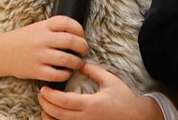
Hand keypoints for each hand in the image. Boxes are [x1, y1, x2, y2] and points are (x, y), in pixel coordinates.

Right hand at [0, 16, 87, 82]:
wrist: (1, 52)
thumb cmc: (23, 40)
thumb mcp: (37, 27)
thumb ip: (54, 28)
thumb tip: (78, 34)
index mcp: (43, 26)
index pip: (67, 22)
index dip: (79, 28)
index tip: (81, 35)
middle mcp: (41, 39)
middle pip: (71, 40)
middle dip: (83, 46)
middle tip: (84, 50)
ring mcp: (38, 56)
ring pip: (67, 59)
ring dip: (77, 63)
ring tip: (78, 63)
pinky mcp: (35, 71)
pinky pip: (57, 75)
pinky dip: (65, 75)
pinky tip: (66, 73)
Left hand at [38, 63, 160, 119]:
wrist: (136, 117)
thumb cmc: (123, 98)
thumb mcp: (109, 80)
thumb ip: (93, 71)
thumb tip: (78, 64)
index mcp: (91, 104)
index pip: (64, 101)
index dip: (50, 96)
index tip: (44, 88)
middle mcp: (86, 118)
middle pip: (58, 114)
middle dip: (45, 104)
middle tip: (41, 93)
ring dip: (49, 115)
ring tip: (44, 105)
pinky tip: (52, 116)